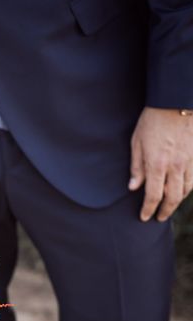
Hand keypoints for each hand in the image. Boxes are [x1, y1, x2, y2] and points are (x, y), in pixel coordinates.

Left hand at [129, 107, 192, 221]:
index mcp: (156, 165)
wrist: (177, 102)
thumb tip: (133, 187)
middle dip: (165, 211)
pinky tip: (182, 191)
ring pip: (186, 190)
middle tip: (159, 218)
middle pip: (172, 198)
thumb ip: (136, 167)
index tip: (144, 217)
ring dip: (177, 201)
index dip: (148, 209)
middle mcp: (175, 167)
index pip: (153, 196)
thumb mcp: (137, 143)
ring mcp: (190, 162)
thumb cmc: (152, 121)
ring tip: (169, 206)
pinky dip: (188, 189)